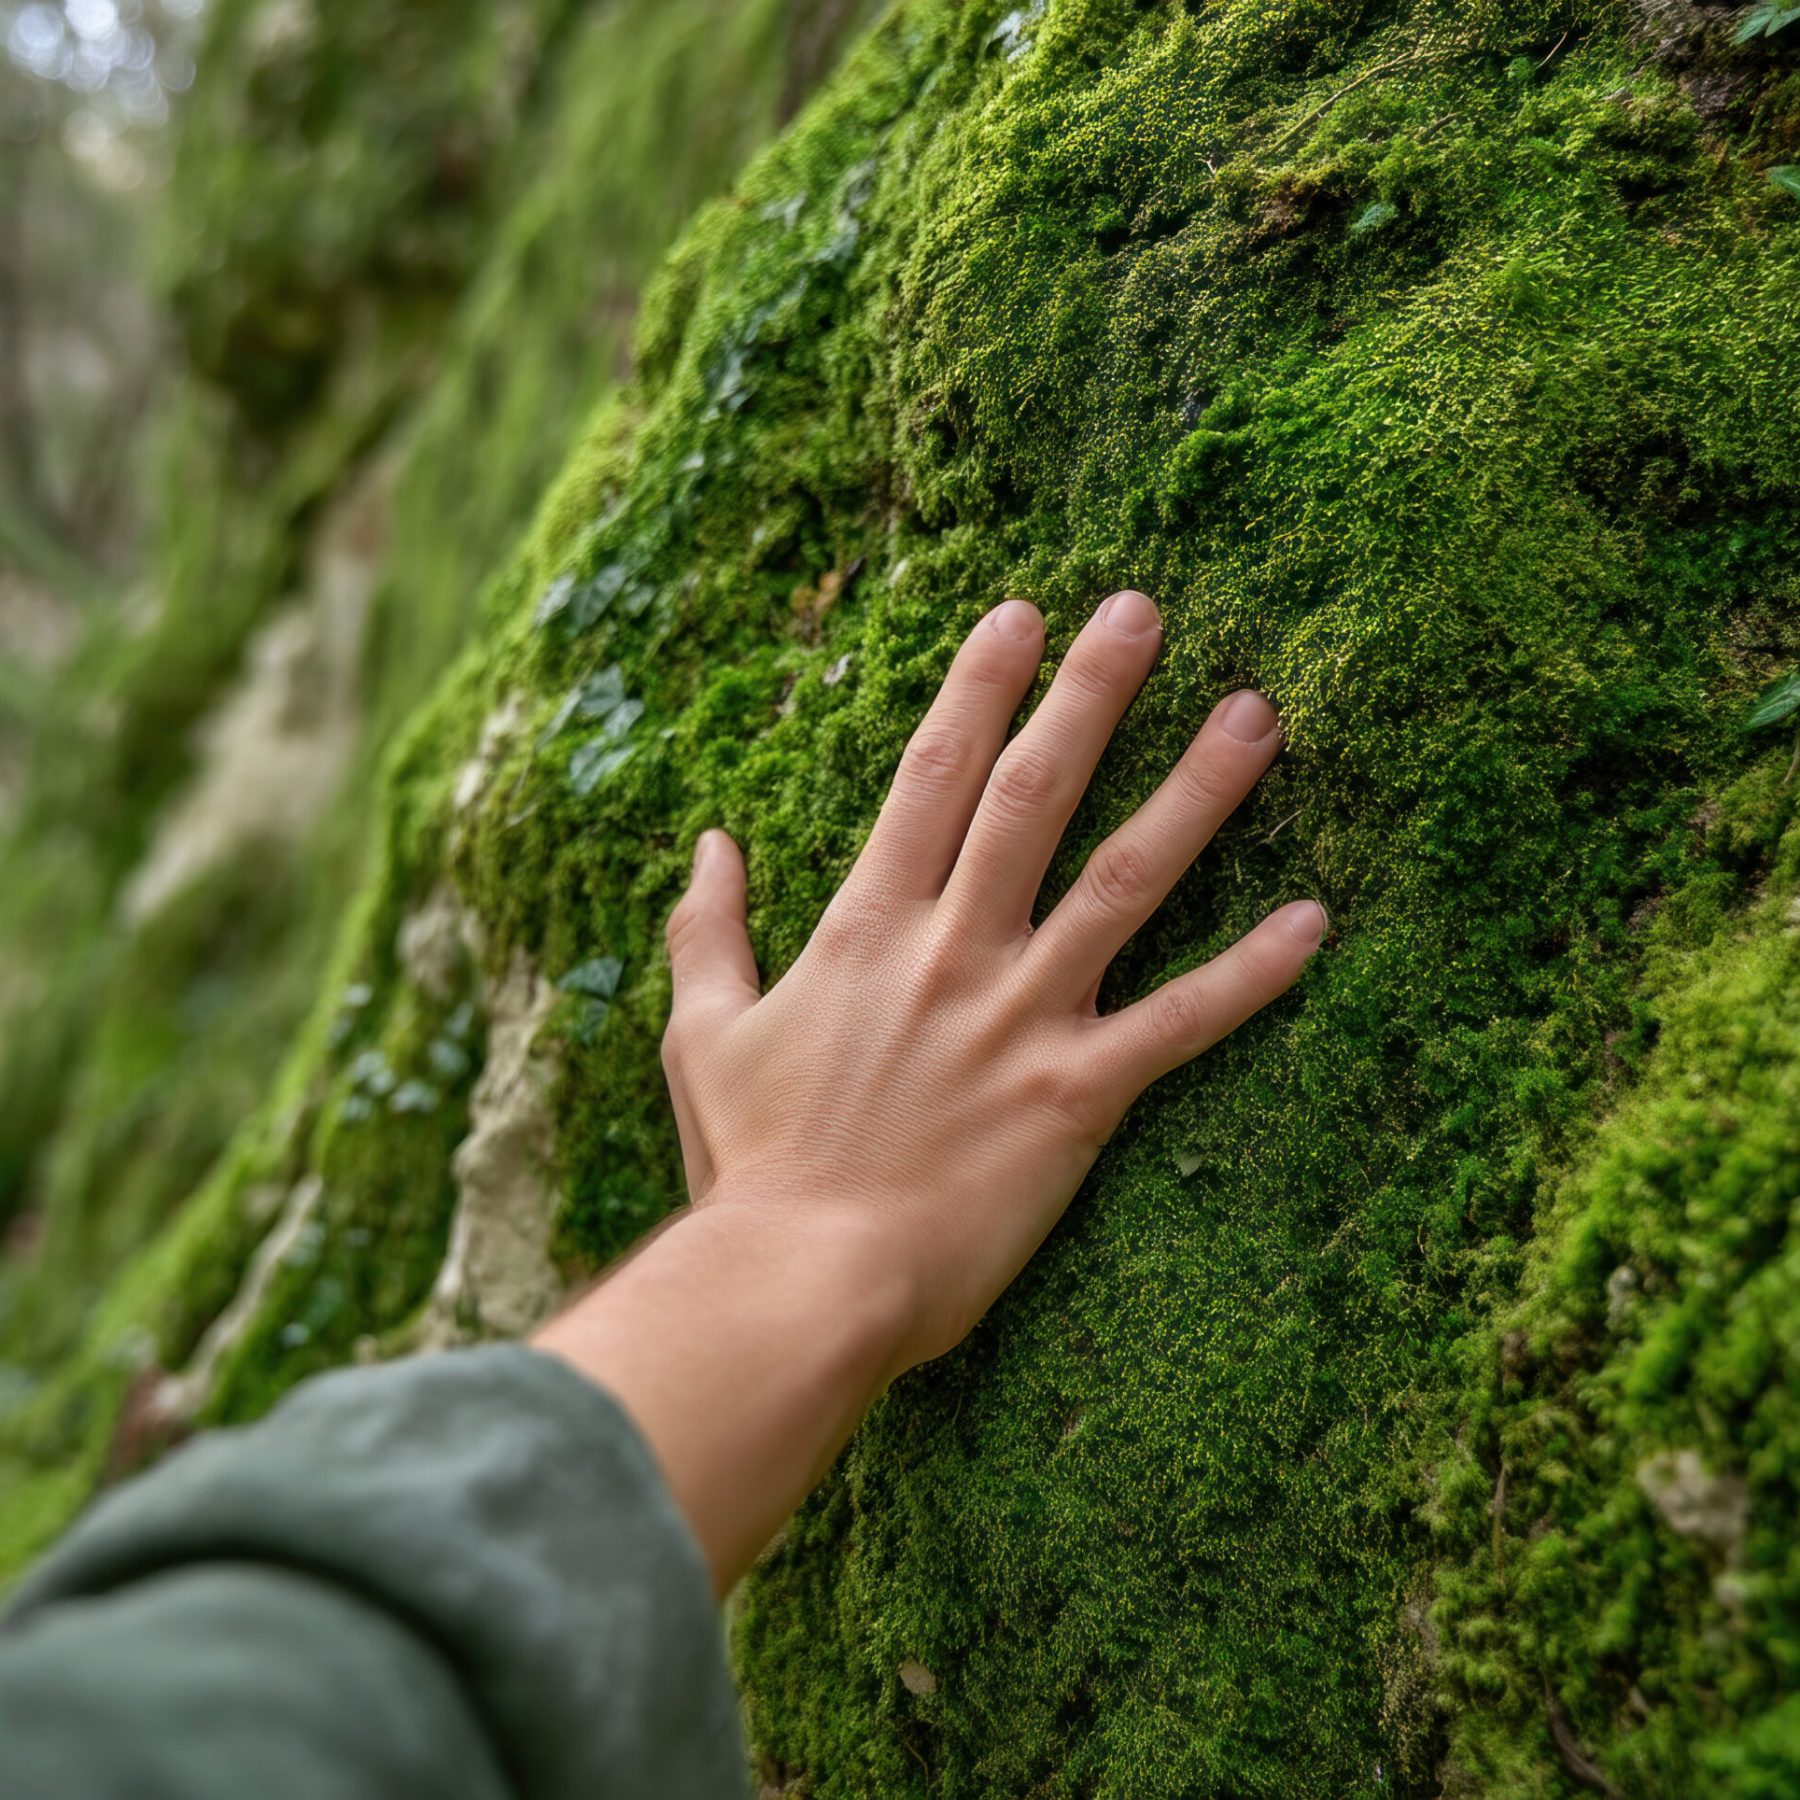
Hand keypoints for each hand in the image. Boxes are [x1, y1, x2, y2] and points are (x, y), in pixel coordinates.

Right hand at [660, 590, 1322, 1372]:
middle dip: (1090, 694)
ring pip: (1125, 880)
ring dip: (1195, 793)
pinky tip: (1315, 918)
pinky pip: (1180, 1023)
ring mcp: (1023, 1018)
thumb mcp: (702, 1035)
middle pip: (1034, 794)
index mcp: (867, 928)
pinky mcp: (1077, 1098)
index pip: (932, 776)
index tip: (1020, 613)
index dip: (978, 688)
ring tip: (1255, 716)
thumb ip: (704, 930)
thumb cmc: (750, 1165)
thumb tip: (710, 842)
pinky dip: (1250, 973)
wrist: (798, 1281)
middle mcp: (954, 950)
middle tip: (1143, 611)